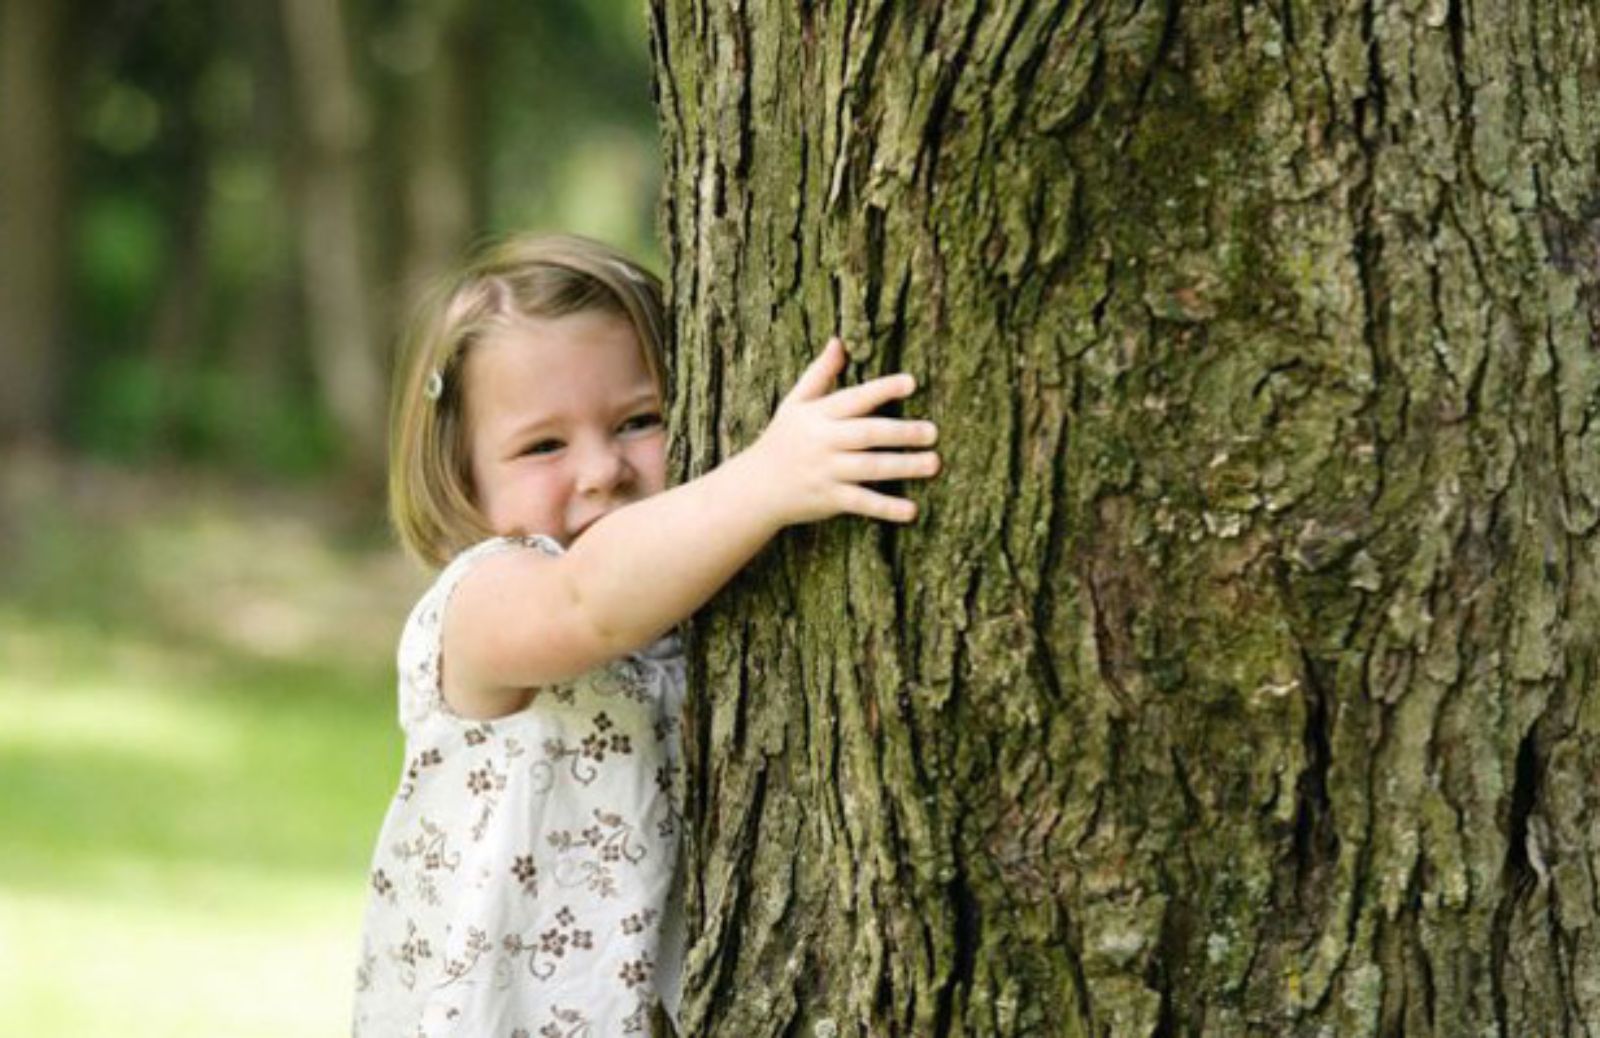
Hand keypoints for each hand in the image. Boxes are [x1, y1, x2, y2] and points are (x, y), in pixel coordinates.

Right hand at [741, 337, 940, 528]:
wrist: (756, 487)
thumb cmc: (783, 439)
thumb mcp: (795, 403)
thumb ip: (820, 374)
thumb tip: (839, 342)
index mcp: (817, 415)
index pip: (853, 399)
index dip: (882, 390)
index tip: (911, 382)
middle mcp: (822, 442)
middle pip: (867, 434)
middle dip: (901, 432)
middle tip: (933, 431)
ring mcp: (826, 472)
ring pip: (869, 468)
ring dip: (903, 466)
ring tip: (934, 463)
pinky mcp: (829, 500)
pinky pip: (862, 502)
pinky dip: (886, 508)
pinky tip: (912, 511)